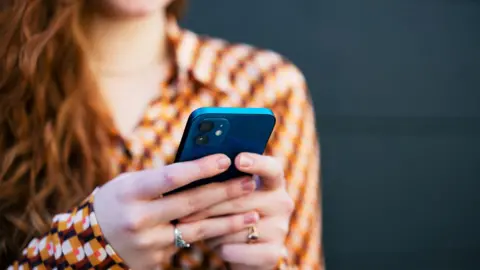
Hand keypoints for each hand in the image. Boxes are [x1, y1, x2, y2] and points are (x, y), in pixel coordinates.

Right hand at [93, 154, 258, 269]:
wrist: (89, 242)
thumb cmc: (116, 201)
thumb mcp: (130, 183)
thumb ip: (161, 178)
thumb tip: (202, 166)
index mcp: (130, 193)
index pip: (171, 177)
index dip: (201, 168)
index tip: (226, 159)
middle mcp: (138, 219)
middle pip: (190, 204)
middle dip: (224, 192)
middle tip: (249, 182)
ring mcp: (148, 243)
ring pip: (197, 229)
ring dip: (228, 221)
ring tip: (254, 213)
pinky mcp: (155, 260)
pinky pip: (188, 244)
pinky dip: (211, 235)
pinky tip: (232, 228)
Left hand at [180, 153, 294, 269]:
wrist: (246, 254)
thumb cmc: (230, 215)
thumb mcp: (229, 196)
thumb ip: (223, 181)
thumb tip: (194, 167)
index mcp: (273, 183)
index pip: (271, 168)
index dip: (256, 163)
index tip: (237, 159)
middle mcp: (282, 203)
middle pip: (242, 199)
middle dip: (209, 205)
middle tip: (183, 209)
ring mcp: (280, 228)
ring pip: (235, 227)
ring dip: (212, 230)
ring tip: (200, 229)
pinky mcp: (272, 253)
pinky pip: (236, 249)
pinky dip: (220, 248)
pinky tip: (215, 246)